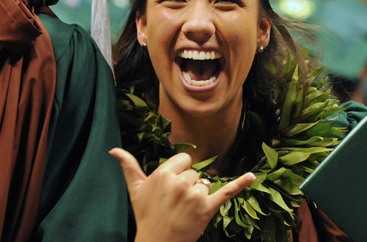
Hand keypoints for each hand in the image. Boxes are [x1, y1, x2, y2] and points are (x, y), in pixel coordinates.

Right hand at [109, 148, 255, 241]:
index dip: (179, 173)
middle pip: (195, 173)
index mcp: (163, 173)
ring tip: (185, 209)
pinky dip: (241, 184)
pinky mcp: (207, 208)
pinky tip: (252, 176)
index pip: (184, 160)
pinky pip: (227, 192)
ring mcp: (194, 195)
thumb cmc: (146, 215)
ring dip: (199, 194)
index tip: (171, 187)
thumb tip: (114, 150)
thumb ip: (128, 167)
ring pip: (205, 183)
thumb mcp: (135, 190)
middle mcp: (180, 182)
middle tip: (176, 203)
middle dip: (188, 185)